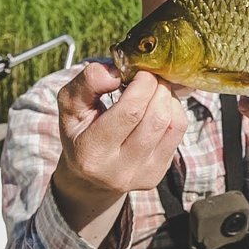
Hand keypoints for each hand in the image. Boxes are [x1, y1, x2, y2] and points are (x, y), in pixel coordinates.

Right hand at [52, 62, 186, 243]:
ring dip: (168, 97)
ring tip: (154, 89)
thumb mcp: (70, 106)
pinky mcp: (158, 174)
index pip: (130, 112)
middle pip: (156, 117)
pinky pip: (178, 132)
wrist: (88, 176)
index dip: (142, 84)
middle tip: (148, 76)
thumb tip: (117, 72)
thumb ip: (87, 83)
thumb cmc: (80, 132)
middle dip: (157, 88)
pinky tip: (160, 105)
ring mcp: (142, 176)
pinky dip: (174, 110)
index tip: (138, 72)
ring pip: (172, 123)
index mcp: (92, 153)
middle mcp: (118, 170)